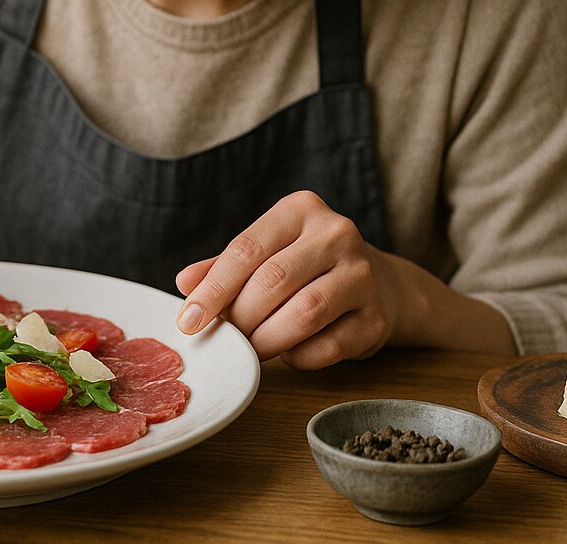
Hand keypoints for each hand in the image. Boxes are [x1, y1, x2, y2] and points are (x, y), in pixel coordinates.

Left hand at [173, 191, 400, 368]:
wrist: (381, 285)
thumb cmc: (307, 266)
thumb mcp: (267, 253)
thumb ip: (224, 266)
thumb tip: (185, 283)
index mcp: (300, 210)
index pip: (246, 249)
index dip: (213, 289)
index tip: (189, 320)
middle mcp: (337, 234)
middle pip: (273, 281)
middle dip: (240, 317)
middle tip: (225, 338)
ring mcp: (363, 275)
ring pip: (304, 313)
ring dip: (266, 340)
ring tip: (250, 350)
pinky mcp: (377, 318)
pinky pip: (328, 346)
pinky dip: (298, 357)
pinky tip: (288, 354)